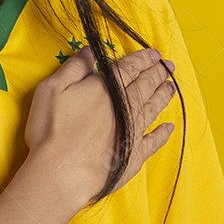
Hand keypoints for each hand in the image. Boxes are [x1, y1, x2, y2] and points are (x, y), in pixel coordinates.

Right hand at [23, 45, 177, 204]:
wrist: (61, 172)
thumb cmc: (52, 130)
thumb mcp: (52, 88)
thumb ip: (75, 67)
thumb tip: (90, 50)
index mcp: (107, 88)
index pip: (130, 68)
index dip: (143, 59)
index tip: (154, 54)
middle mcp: (125, 107)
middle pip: (145, 85)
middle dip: (158, 73)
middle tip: (169, 66)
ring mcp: (132, 132)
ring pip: (152, 108)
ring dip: (162, 96)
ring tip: (171, 86)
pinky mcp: (134, 155)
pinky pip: (154, 142)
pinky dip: (162, 134)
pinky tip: (168, 128)